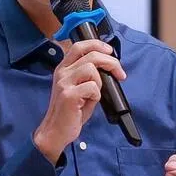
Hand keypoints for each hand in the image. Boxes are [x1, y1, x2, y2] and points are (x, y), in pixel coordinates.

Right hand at [33, 39, 126, 162]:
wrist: (56, 130)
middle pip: (91, 54)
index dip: (98, 45)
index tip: (110, 52)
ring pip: (92, 69)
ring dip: (100, 82)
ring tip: (95, 94)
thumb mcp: (78, 87)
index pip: (80, 45)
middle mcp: (62, 72)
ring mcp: (64, 83)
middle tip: (119, 73)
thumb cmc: (70, 111)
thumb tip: (108, 66)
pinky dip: (96, 96)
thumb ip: (88, 74)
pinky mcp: (69, 95)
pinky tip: (89, 102)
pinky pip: (92, 87)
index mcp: (64, 68)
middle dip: (111, 62)